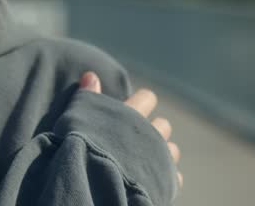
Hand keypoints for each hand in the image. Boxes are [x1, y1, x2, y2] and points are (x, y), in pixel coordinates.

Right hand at [79, 71, 182, 188]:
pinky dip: (166, 177)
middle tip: (136, 139)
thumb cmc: (86, 144)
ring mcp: (161, 157)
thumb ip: (88, 95)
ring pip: (172, 150)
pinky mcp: (167, 180)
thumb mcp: (80, 115)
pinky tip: (153, 180)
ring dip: (162, 153)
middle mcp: (151, 133)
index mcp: (133, 115)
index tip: (133, 109)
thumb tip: (90, 74)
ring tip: (146, 161)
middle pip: (163, 125)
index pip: (147, 98)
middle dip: (153, 130)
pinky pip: (174, 176)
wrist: (99, 180)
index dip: (141, 102)